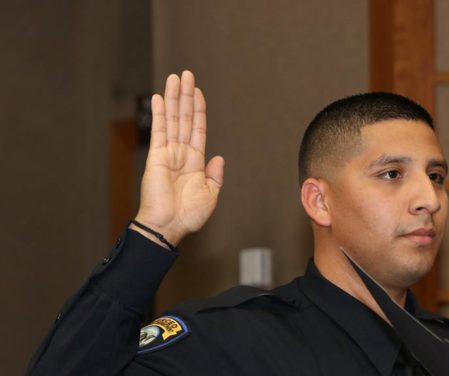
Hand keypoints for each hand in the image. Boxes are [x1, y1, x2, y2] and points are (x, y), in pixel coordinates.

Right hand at [134, 71, 223, 246]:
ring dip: (174, 98)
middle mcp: (181, 154)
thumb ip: (215, 175)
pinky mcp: (156, 157)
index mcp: (195, 162)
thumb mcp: (210, 195)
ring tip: (175, 77)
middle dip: (186, 96)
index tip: (198, 92)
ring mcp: (168, 153)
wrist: (168, 227)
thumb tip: (219, 158)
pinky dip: (159, 114)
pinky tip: (159, 97)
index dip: (198, 110)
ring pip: (172, 119)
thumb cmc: (188, 216)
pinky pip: (159, 131)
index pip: (197, 129)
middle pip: (184, 118)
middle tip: (187, 74)